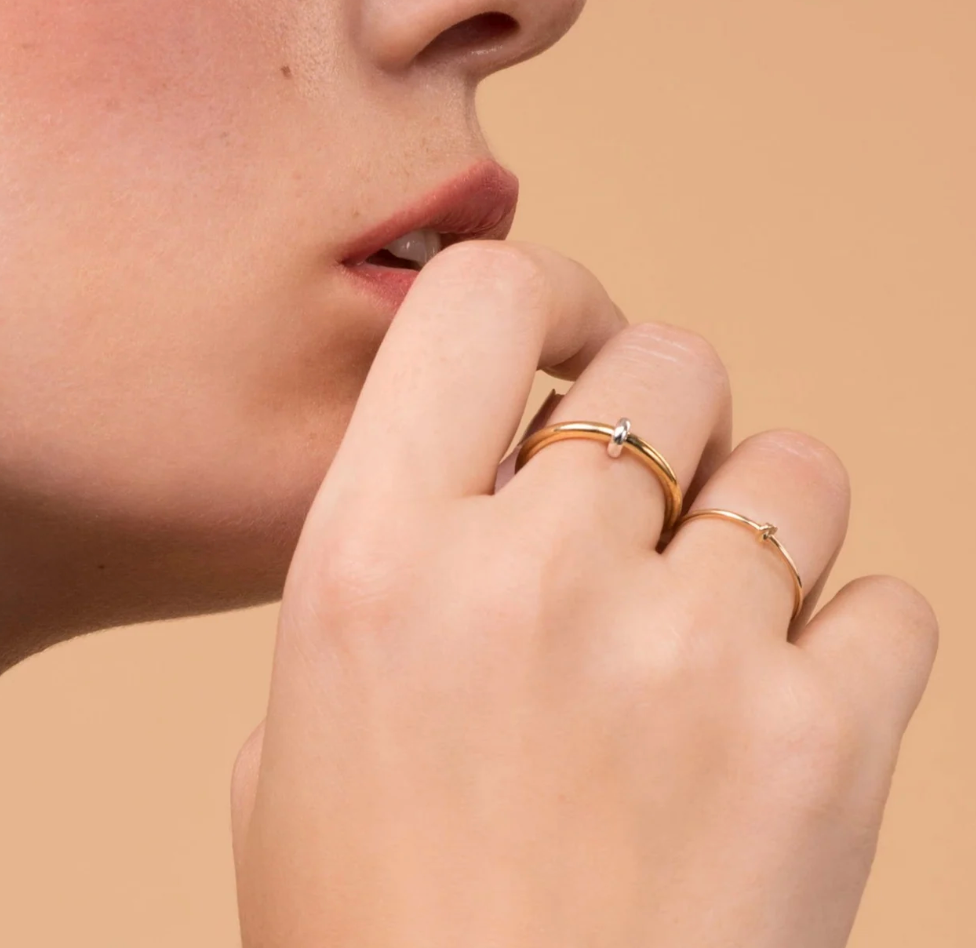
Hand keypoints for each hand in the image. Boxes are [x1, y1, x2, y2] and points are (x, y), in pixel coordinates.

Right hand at [231, 242, 936, 947]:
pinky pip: (886, 600)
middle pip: (663, 362)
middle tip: (637, 510)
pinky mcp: (823, 747)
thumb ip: (379, 595)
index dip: (541, 293)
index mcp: (369, 563)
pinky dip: (845, 640)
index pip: (481, 299)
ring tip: (710, 622)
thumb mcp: (289, 748)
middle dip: (658, 420)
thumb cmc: (372, 939)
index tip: (559, 341)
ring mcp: (686, 655)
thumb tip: (469, 514)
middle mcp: (525, 576)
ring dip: (758, 520)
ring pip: (793, 466)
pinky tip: (774, 711)